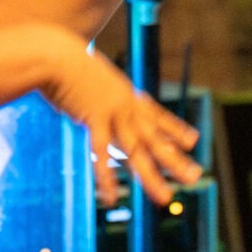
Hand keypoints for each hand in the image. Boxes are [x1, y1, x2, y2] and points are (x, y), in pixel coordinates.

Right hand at [39, 41, 203, 207]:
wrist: (56, 53)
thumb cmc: (66, 61)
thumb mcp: (90, 75)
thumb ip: (97, 90)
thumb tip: (93, 95)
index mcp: (127, 95)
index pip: (157, 115)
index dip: (175, 129)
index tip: (193, 140)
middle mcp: (126, 106)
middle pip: (155, 138)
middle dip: (175, 159)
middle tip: (196, 177)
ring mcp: (113, 113)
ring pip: (136, 151)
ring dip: (150, 177)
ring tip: (164, 198)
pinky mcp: (94, 119)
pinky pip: (103, 153)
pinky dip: (106, 177)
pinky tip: (111, 198)